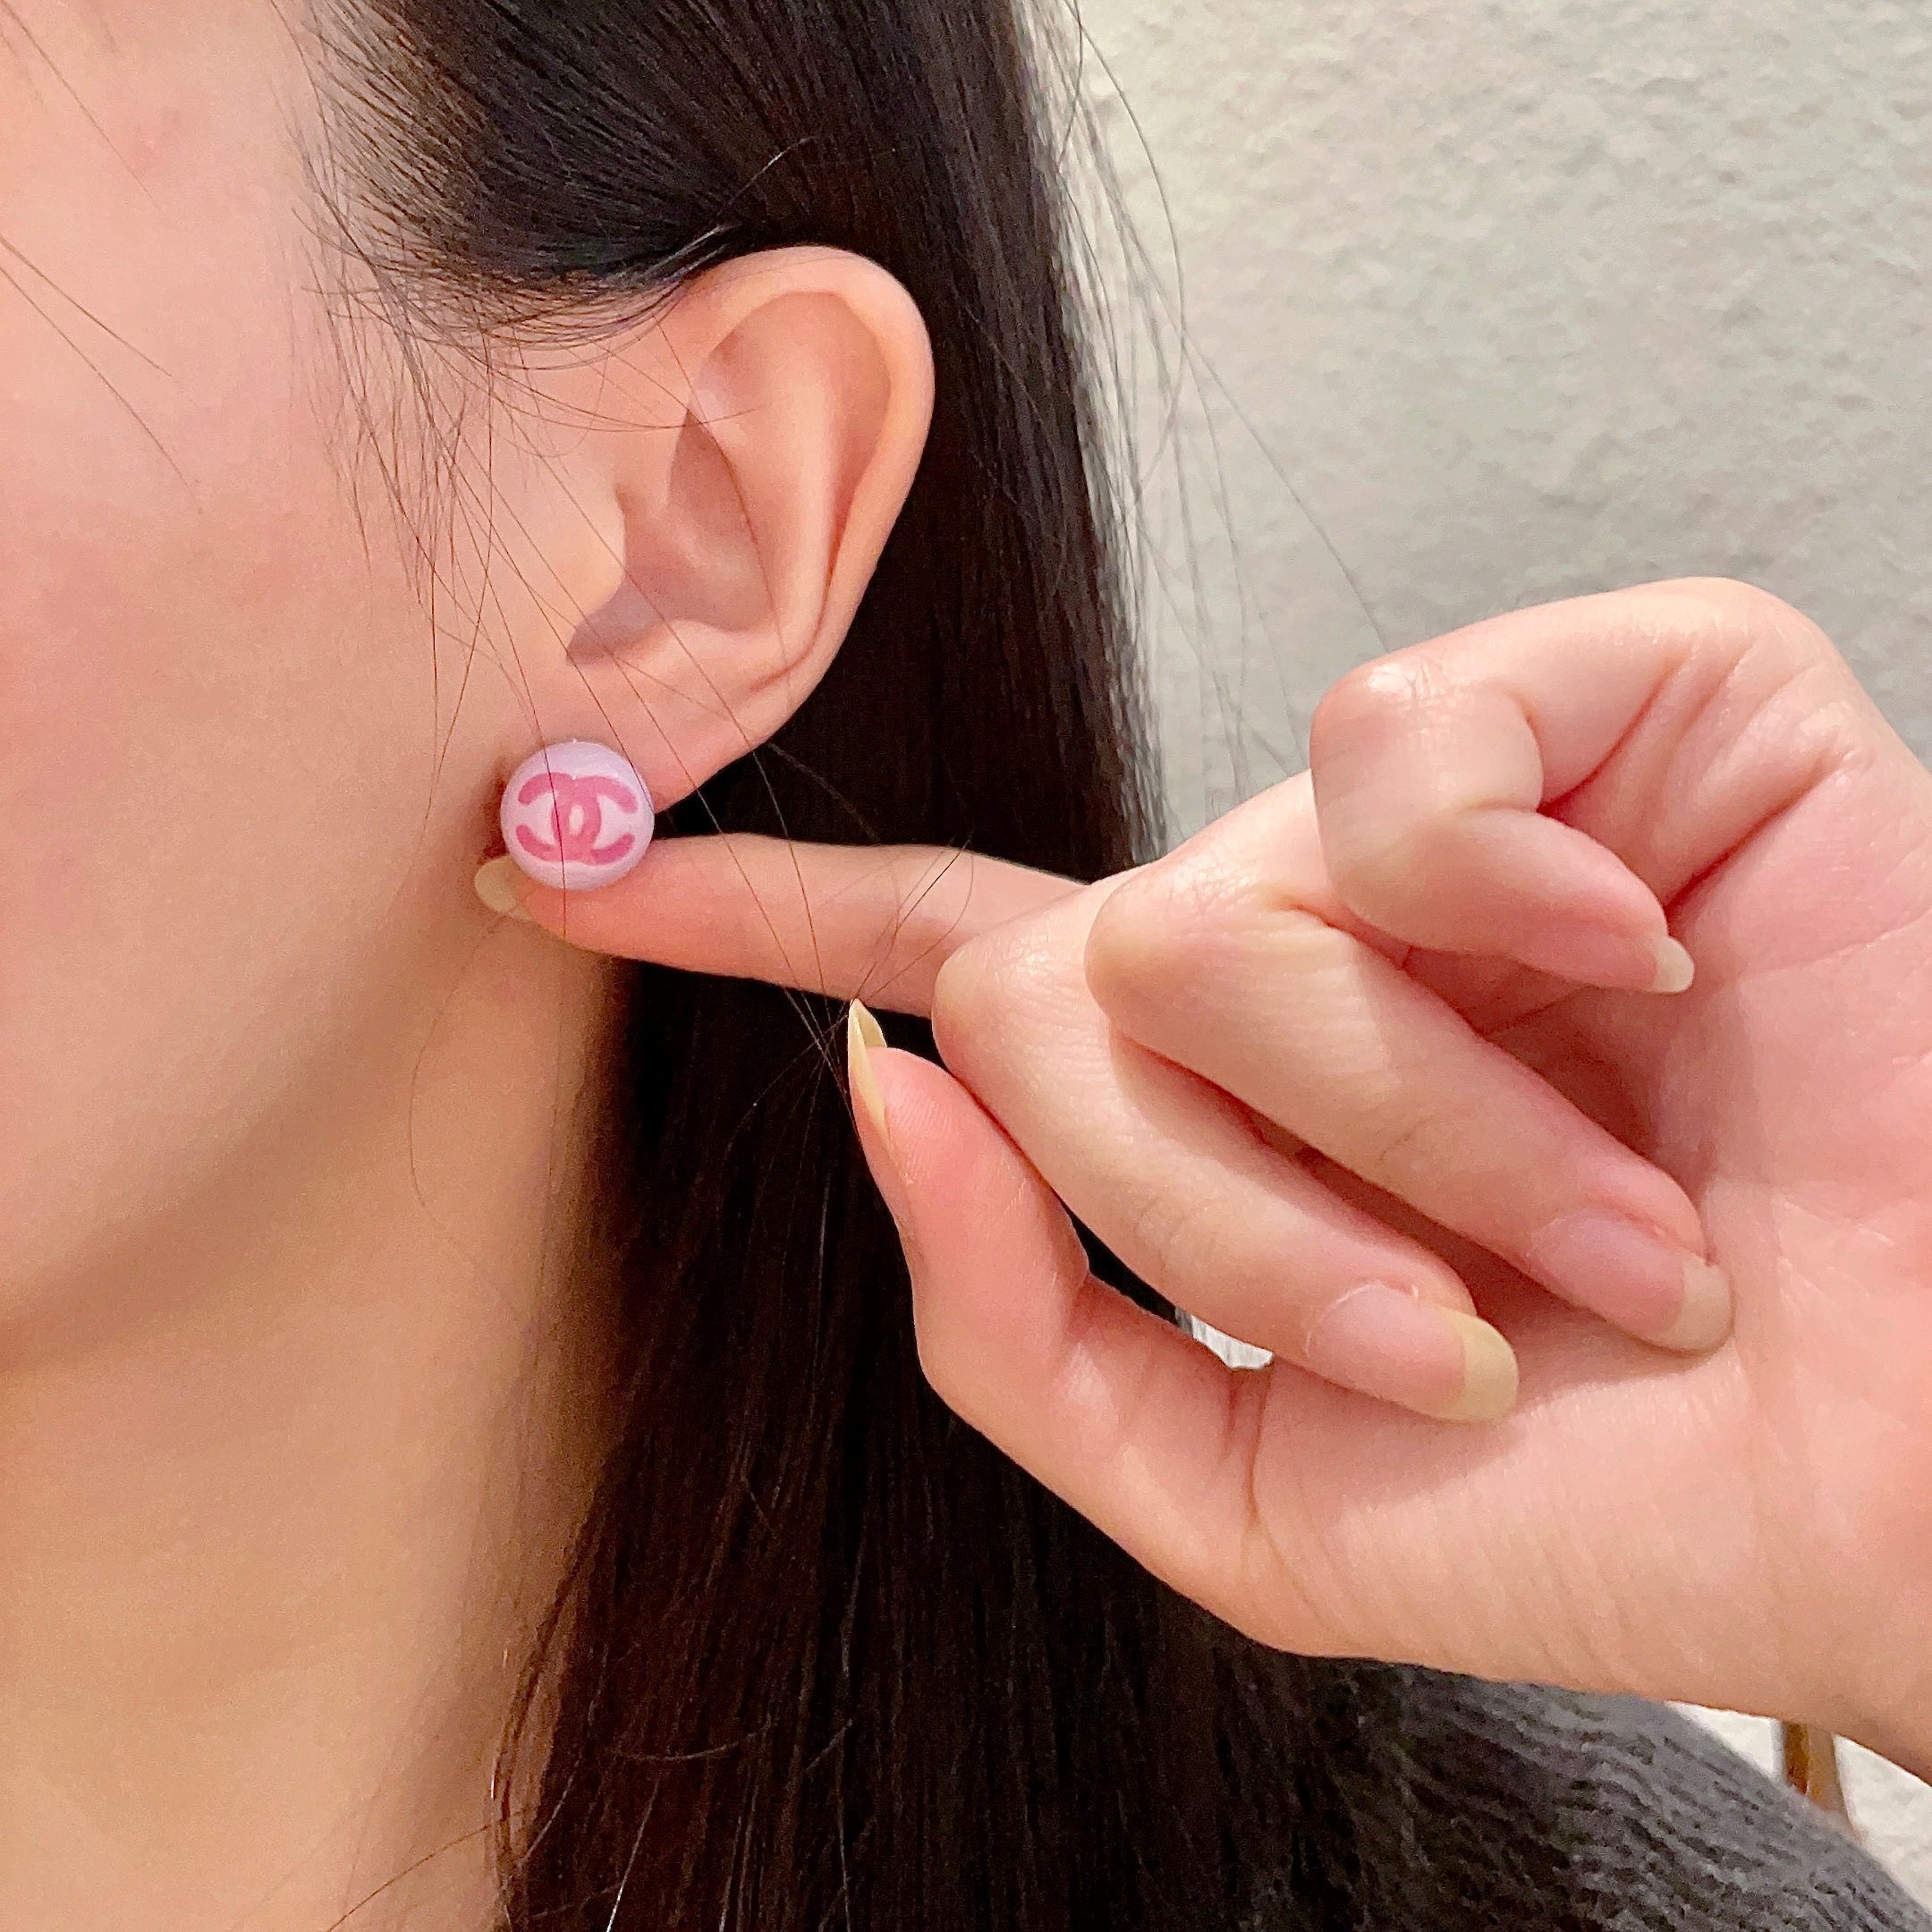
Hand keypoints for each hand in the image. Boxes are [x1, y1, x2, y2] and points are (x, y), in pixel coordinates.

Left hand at [477, 576, 1931, 1779]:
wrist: (1904, 1469)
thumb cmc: (1603, 1496)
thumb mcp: (1245, 1487)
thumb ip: (1019, 1323)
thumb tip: (877, 1084)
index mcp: (1225, 1089)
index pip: (943, 958)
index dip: (738, 912)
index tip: (554, 869)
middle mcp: (1317, 929)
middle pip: (1071, 987)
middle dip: (1234, 1212)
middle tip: (1465, 1327)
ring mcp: (1460, 819)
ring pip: (1226, 902)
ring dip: (1412, 1136)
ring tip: (1608, 1229)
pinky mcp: (1634, 709)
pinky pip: (1415, 745)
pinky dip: (1509, 902)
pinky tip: (1649, 964)